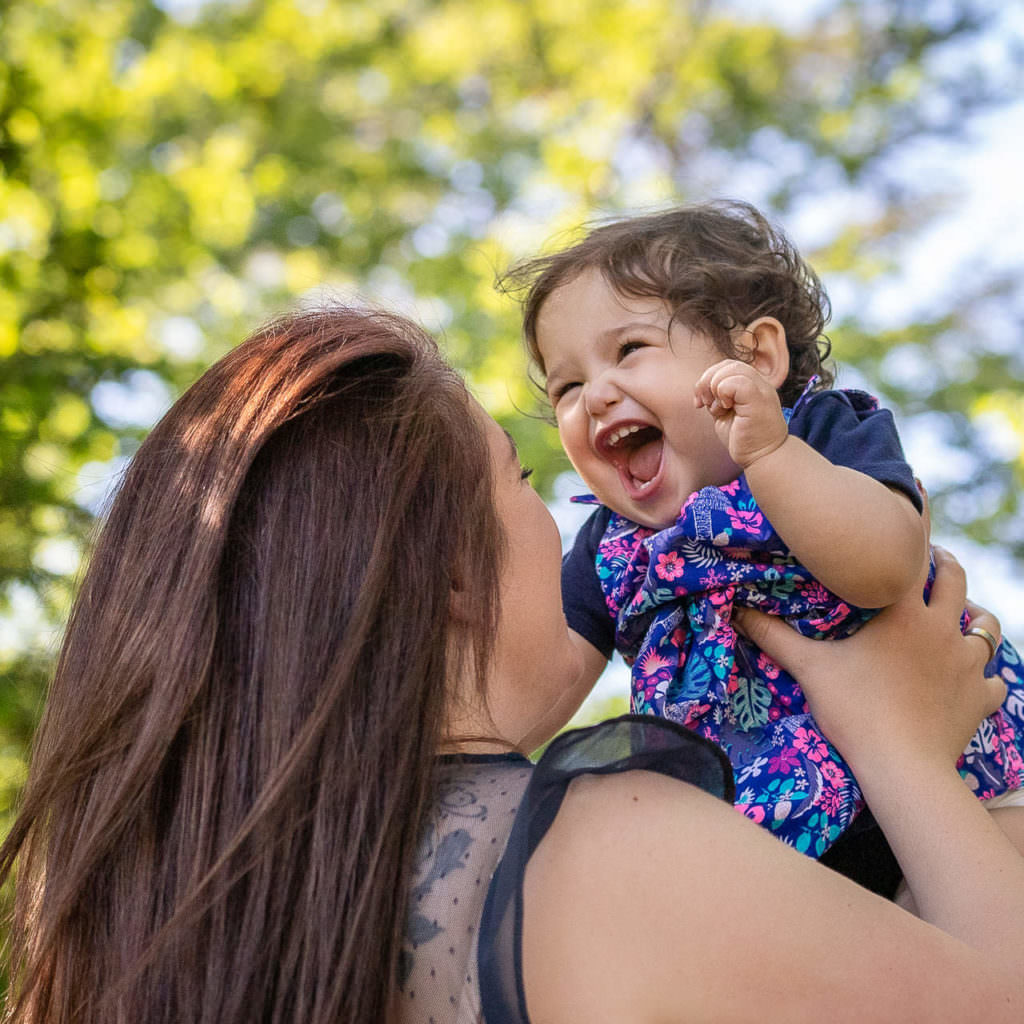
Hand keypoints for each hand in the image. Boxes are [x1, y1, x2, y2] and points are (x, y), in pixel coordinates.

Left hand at [693, 359, 787, 467]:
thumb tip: (702, 388)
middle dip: (707, 381)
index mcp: (752, 384)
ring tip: (716, 408)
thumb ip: (718, 397)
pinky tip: (724, 409)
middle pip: (727, 364)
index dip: (708, 378)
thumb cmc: (744, 439)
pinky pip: (737, 382)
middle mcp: (759, 383)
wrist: (763, 458)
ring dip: (714, 387)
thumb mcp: (725, 412)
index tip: (700, 402)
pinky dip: (723, 392)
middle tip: (703, 403)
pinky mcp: (759, 399)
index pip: (727, 366)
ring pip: (732, 368)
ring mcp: (762, 390)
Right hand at [733, 547, 1005, 776]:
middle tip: (936, 560)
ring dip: (976, 618)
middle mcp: (943, 630)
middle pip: (957, 583)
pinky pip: (994, 680)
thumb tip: (735, 610)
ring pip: (986, 628)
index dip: (911, 537)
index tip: (910, 518)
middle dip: (947, 567)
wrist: (902, 768)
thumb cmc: (854, 711)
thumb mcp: (809, 669)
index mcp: (903, 614)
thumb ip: (773, 636)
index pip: (913, 560)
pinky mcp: (980, 698)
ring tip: (964, 614)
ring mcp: (967, 665)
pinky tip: (974, 679)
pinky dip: (987, 676)